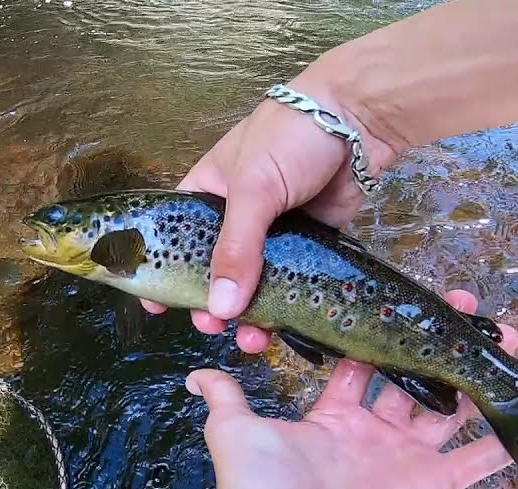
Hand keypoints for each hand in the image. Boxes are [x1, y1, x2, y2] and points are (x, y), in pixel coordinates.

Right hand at [141, 63, 399, 353]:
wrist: (359, 120)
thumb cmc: (292, 137)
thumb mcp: (253, 188)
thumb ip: (236, 249)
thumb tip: (220, 308)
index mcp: (208, 193)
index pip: (176, 238)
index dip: (165, 272)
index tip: (157, 307)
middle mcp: (236, 217)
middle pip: (215, 270)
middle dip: (211, 303)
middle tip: (213, 327)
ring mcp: (273, 233)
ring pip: (253, 283)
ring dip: (249, 315)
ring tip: (251, 340)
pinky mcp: (308, 244)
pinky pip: (290, 283)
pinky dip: (284, 307)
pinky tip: (282, 331)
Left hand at [183, 290, 517, 488]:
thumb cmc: (261, 484)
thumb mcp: (234, 429)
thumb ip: (225, 397)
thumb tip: (197, 375)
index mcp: (335, 415)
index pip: (364, 365)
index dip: (384, 334)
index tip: (405, 303)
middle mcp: (375, 432)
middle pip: (416, 379)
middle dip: (439, 344)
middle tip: (467, 308)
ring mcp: (406, 458)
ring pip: (452, 410)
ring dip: (478, 378)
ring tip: (508, 340)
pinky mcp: (430, 486)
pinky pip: (472, 463)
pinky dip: (498, 444)